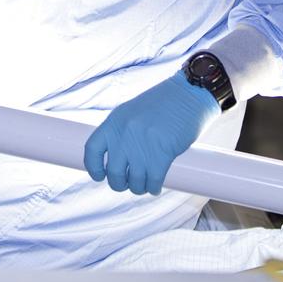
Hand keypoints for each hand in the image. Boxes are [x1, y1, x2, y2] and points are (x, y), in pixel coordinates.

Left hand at [83, 71, 219, 195]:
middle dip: (120, 184)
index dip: (93, 168)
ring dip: (139, 188)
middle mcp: (125, 133)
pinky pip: (153, 181)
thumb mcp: (133, 112)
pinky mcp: (163, 153)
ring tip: (145, 185)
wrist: (190, 93)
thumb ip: (122, 131)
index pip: (92, 150)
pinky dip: (154, 188)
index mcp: (114, 121)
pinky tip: (155, 187)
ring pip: (135, 181)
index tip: (100, 176)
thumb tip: (116, 158)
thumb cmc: (164, 102)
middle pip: (114, 173)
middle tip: (129, 184)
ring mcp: (143, 144)